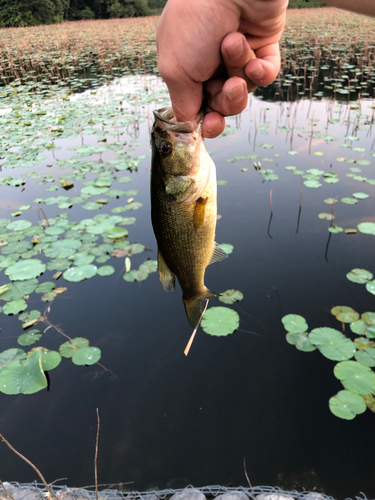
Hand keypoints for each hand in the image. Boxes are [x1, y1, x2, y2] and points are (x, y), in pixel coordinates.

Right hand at [157, 0, 287, 137]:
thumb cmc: (196, 21)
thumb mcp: (176, 69)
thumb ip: (182, 103)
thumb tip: (188, 124)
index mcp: (184, 66)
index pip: (196, 104)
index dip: (205, 119)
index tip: (210, 126)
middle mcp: (209, 62)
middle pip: (222, 103)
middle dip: (226, 101)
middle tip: (229, 87)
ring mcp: (237, 54)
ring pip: (243, 91)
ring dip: (240, 76)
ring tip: (236, 50)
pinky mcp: (263, 45)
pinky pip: (265, 75)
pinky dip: (261, 70)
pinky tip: (255, 58)